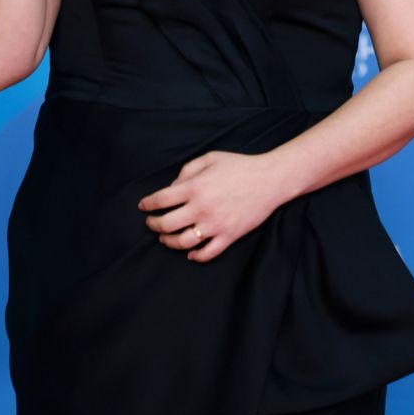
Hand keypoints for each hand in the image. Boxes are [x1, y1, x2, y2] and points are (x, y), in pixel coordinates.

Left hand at [137, 150, 283, 262]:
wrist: (270, 179)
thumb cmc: (239, 166)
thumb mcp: (210, 158)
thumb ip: (187, 170)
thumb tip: (172, 187)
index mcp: (194, 187)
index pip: (160, 200)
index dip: (147, 204)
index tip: (143, 206)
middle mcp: (201, 208)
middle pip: (165, 224)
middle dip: (153, 225)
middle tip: (150, 223)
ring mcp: (215, 225)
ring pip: (182, 242)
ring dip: (168, 242)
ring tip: (165, 238)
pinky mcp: (229, 236)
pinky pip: (207, 253)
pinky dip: (195, 256)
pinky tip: (190, 253)